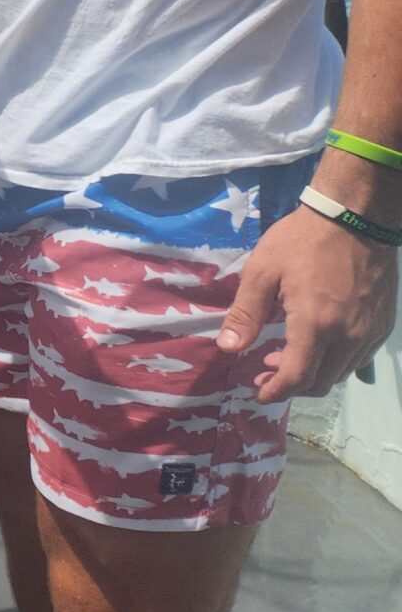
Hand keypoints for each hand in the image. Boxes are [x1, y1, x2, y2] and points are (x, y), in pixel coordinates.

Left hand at [218, 204, 397, 401]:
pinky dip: (337, 362)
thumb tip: (228, 347)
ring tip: (288, 356)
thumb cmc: (302, 241)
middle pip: (321, 381)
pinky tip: (321, 349)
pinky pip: (360, 358)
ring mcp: (370, 332)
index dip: (275, 391)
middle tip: (266, 369)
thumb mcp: (262, 272)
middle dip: (291, 384)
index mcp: (316, 325)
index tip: (259, 393)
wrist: (356, 218)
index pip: (297, 377)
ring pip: (342, 373)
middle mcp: (348, 336)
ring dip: (315, 374)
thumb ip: (246, 313)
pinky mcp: (382, 324)